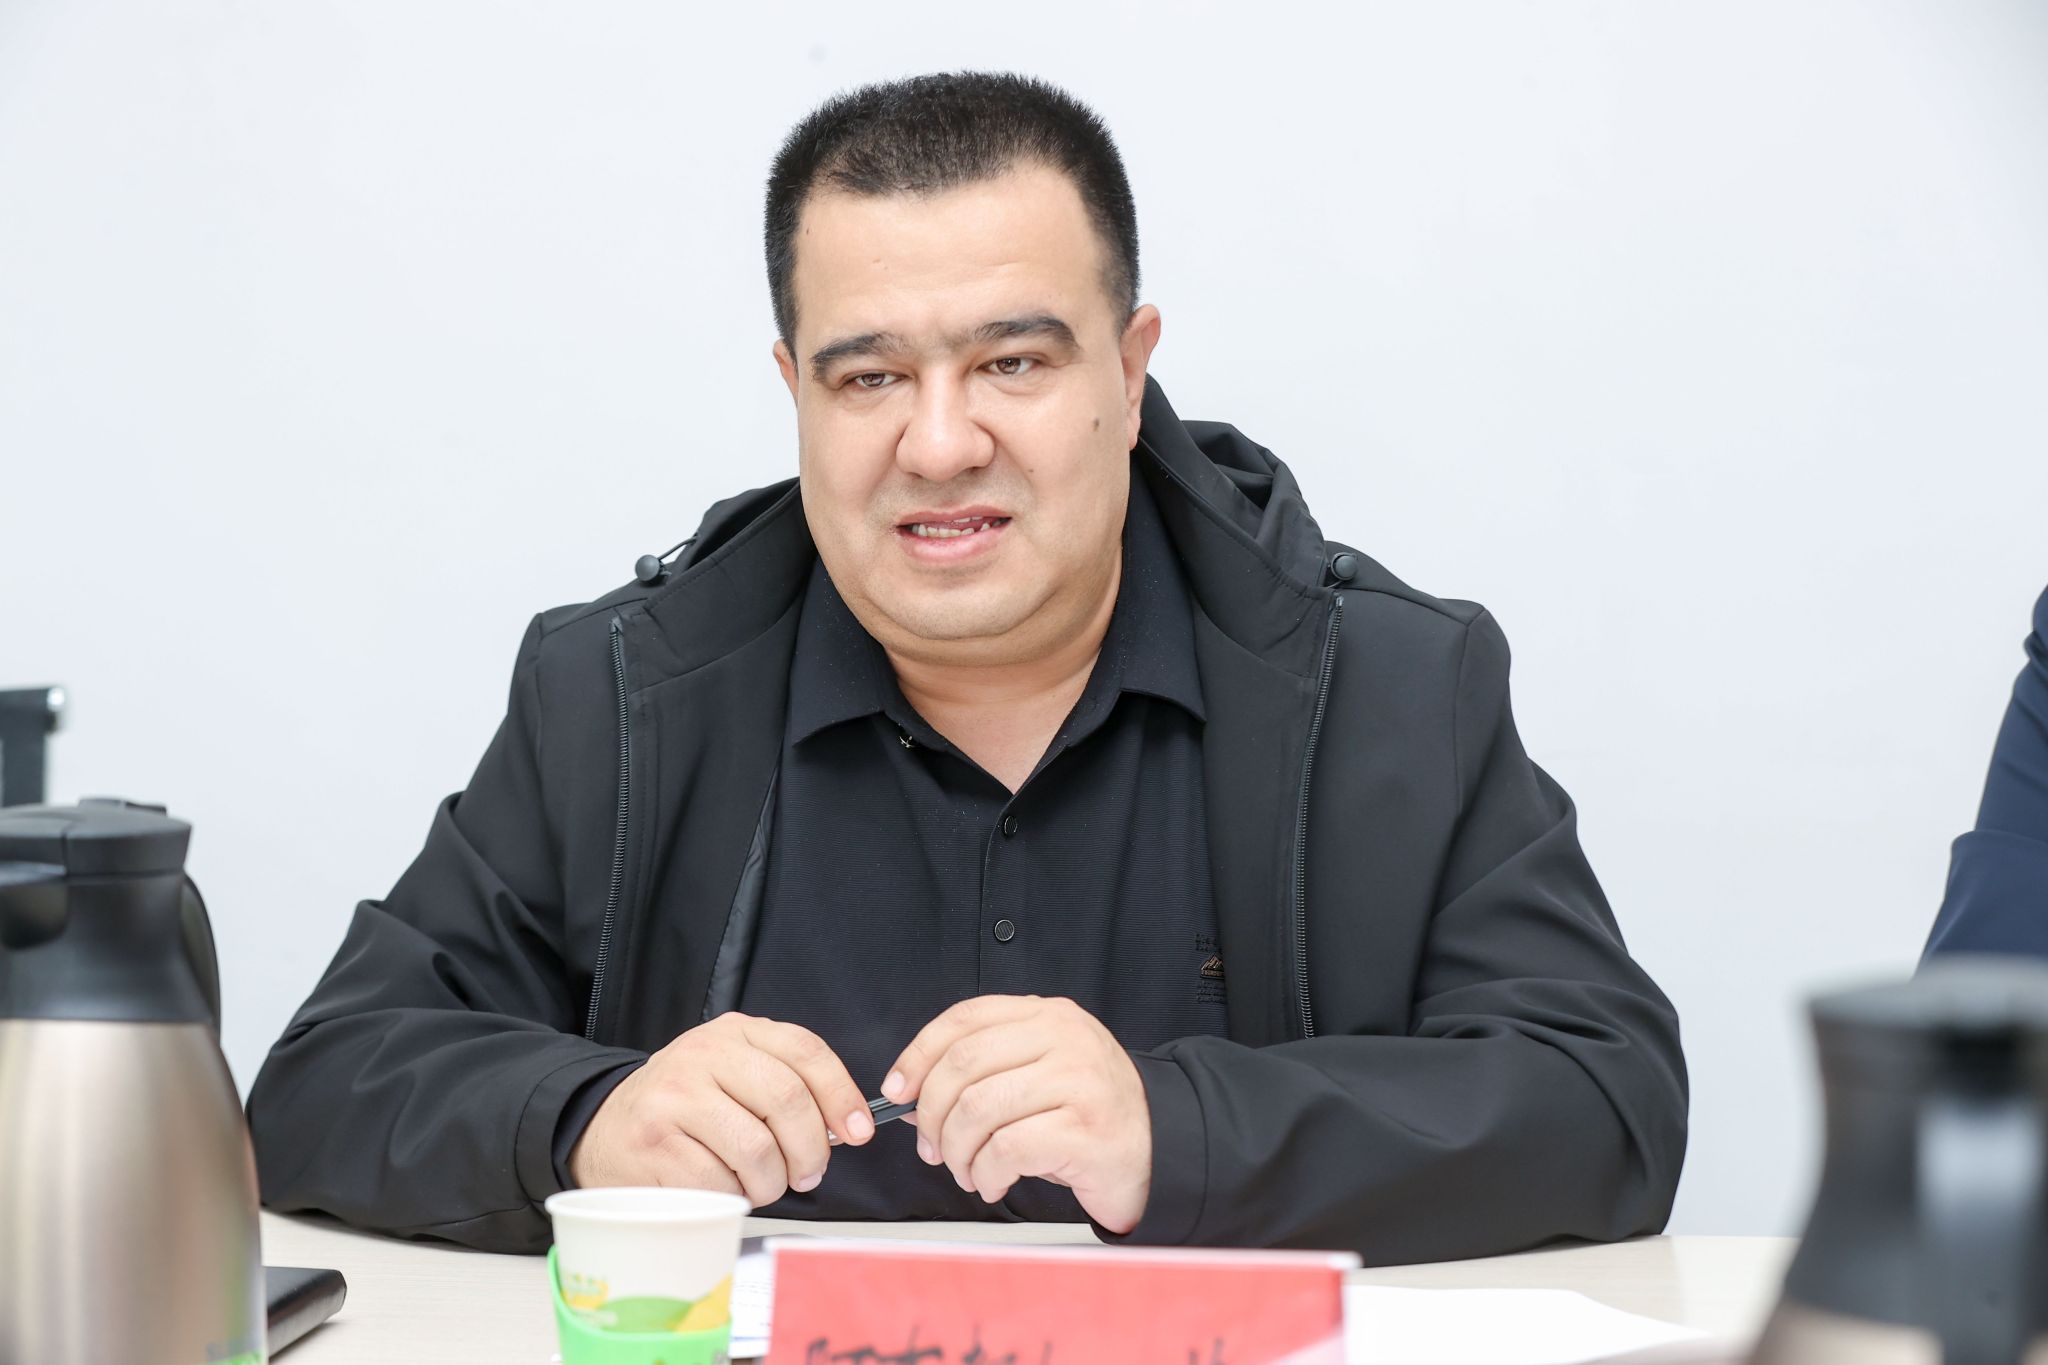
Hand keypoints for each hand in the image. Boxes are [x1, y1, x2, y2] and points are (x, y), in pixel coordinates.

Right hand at [568, 1012, 874, 1205]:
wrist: (602, 1128)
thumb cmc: (683, 1107)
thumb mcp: (731, 1072)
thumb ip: (785, 1083)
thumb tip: (846, 1125)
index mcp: (732, 1032)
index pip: (806, 1052)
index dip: (841, 1095)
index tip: (859, 1131)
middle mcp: (703, 1056)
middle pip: (788, 1101)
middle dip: (812, 1150)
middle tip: (809, 1173)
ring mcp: (675, 1099)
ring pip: (758, 1150)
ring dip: (773, 1182)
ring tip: (763, 1184)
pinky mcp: (656, 1146)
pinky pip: (721, 1183)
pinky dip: (734, 1197)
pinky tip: (725, 1189)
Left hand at [884, 995, 1151, 1233]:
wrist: (1160, 1148)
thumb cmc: (1088, 1114)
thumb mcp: (1040, 1072)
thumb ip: (985, 1072)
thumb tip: (913, 1097)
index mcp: (1048, 1015)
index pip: (966, 1018)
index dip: (919, 1054)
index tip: (899, 1090)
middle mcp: (1065, 1038)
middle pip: (963, 1064)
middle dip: (933, 1114)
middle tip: (932, 1148)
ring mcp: (1078, 1082)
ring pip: (978, 1109)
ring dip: (958, 1152)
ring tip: (967, 1172)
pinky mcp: (1084, 1130)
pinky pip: (1006, 1150)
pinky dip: (986, 1173)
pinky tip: (993, 1182)